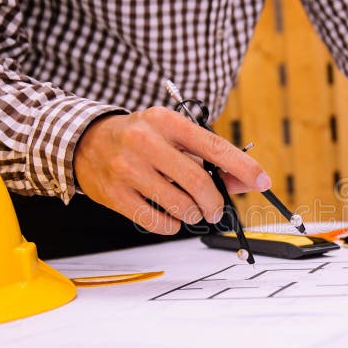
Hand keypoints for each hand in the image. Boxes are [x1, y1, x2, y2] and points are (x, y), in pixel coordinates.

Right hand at [73, 107, 271, 233]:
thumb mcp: (173, 135)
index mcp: (166, 121)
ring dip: (194, 215)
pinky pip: (157, 222)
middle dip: (215, 203)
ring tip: (190, 210)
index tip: (263, 181)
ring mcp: (128, 169)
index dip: (244, 167)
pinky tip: (168, 216)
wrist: (84, 141)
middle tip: (216, 209)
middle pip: (199, 182)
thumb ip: (208, 156)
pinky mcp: (114, 194)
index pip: (214, 146)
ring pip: (180, 206)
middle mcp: (146, 142)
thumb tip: (244, 181)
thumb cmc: (139, 137)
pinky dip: (172, 225)